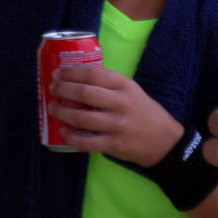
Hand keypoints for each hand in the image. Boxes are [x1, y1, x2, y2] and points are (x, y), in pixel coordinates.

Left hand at [48, 66, 181, 166]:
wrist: (164, 140)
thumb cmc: (145, 112)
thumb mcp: (133, 92)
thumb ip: (110, 86)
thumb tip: (77, 81)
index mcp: (126, 86)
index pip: (94, 74)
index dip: (72, 72)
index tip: (59, 73)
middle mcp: (121, 103)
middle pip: (85, 93)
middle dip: (63, 89)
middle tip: (53, 88)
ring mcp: (117, 125)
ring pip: (82, 117)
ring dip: (62, 112)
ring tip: (53, 108)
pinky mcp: (114, 144)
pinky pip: (86, 141)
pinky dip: (71, 136)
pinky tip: (64, 131)